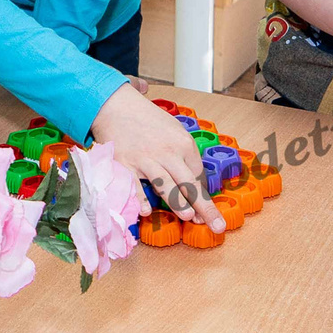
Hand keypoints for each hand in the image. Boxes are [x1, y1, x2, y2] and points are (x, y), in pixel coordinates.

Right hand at [91, 83, 220, 229]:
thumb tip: (193, 180)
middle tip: (216, 225)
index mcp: (184, 144)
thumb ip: (184, 154)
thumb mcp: (174, 131)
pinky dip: (141, 199)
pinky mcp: (125, 164)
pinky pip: (135, 185)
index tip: (206, 211)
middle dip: (204, 207)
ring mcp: (146, 159)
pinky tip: (147, 212)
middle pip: (189, 184)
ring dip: (178, 203)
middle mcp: (168, 152)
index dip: (203, 196)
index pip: (198, 175)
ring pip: (166, 185)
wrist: (116, 106)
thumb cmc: (147, 120)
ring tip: (188, 218)